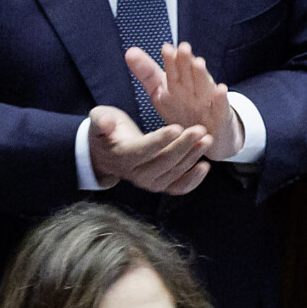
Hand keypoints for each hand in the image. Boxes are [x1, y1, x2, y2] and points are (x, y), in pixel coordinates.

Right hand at [87, 106, 210, 194]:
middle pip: (164, 161)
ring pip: (175, 172)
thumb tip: (105, 123)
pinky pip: (178, 187)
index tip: (177, 127)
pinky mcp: (161, 185)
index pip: (143, 150)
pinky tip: (205, 166)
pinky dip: (193, 180)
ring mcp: (150, 182)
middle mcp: (136, 174)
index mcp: (122, 156)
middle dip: (184, 145)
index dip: (160, 140)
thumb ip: (102, 120)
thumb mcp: (99, 120)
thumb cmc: (107, 132)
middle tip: (200, 130)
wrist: (108, 154)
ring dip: (193, 157)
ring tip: (207, 140)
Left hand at [127, 42, 241, 160]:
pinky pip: (221, 107)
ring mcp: (208, 101)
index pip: (173, 69)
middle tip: (183, 48)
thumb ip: (147, 73)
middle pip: (188, 73)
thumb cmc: (182, 110)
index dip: (169, 60)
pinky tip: (221, 89)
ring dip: (202, 75)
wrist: (208, 134)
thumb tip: (129, 51)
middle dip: (186, 61)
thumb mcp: (162, 92)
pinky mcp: (220, 115)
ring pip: (204, 86)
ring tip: (199, 62)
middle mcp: (193, 89)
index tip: (165, 49)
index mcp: (178, 83)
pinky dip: (221, 99)